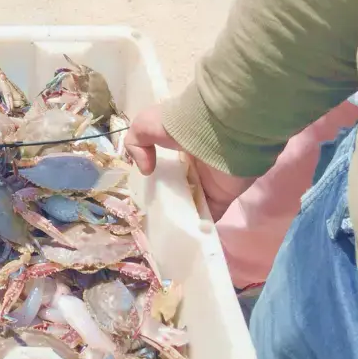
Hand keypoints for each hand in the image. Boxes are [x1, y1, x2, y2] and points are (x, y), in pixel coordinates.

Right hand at [124, 105, 254, 220]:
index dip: (155, 171)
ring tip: (164, 227)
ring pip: (192, 200)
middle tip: (150, 212)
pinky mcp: (222, 195)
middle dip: (167, 196)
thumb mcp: (145, 125)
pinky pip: (209, 213)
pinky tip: (185, 233)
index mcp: (179, 143)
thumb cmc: (179, 125)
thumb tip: (146, 171)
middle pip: (179, 183)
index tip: (144, 186)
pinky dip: (199, 225)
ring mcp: (209, 180)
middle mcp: (195, 161)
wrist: (217, 130)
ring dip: (181, 213)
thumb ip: (136, 144)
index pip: (166, 160)